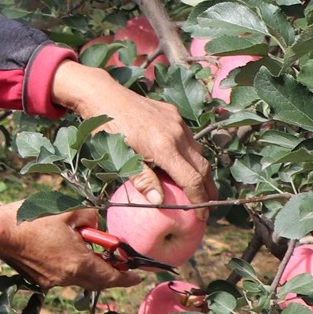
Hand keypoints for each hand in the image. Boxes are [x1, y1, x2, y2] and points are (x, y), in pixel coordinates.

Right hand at [0, 203, 139, 290]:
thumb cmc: (32, 219)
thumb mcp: (67, 210)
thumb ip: (90, 218)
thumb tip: (96, 226)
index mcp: (79, 263)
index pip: (113, 277)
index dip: (129, 277)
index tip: (139, 275)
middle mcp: (68, 277)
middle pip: (99, 282)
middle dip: (111, 272)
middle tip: (118, 261)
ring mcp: (53, 281)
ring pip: (81, 279)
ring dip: (89, 267)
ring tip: (86, 248)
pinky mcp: (42, 280)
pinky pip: (65, 276)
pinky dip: (71, 266)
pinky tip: (62, 248)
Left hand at [52, 61, 216, 205]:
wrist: (103, 95)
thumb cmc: (108, 130)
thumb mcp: (120, 157)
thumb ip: (142, 179)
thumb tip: (160, 201)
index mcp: (164, 147)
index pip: (192, 180)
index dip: (200, 200)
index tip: (202, 217)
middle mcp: (177, 133)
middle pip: (203, 167)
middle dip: (209, 190)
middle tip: (208, 208)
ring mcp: (177, 121)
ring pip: (199, 152)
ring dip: (202, 172)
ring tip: (201, 189)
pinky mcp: (174, 113)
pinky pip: (190, 138)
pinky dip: (192, 154)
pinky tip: (185, 163)